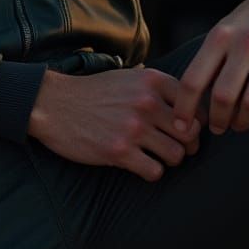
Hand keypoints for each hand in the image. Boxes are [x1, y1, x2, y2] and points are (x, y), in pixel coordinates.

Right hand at [28, 66, 200, 181]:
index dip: (194, 121)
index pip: (194, 105)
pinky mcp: (119, 151)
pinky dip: (151, 171)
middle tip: (175, 147)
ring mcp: (133, 127)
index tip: (185, 129)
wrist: (54, 104)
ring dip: (169, 160)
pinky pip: (155, 171)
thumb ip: (155, 85)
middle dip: (187, 144)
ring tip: (156, 156)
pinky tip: (140, 164)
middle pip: (191, 133)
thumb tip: (186, 98)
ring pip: (177, 154)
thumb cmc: (93, 92)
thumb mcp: (126, 76)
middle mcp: (146, 102)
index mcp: (151, 81)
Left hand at [173, 0, 248, 135]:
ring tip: (238, 125)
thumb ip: (209, 59)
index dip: (184, 108)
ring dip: (242, 122)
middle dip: (217, 120)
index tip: (182, 125)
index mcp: (221, 35)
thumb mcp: (224, 28)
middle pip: (223, 97)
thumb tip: (190, 100)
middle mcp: (246, 43)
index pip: (194, 79)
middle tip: (217, 127)